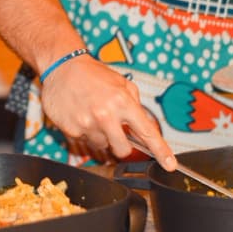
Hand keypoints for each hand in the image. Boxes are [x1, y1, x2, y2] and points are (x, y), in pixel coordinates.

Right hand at [39, 55, 177, 170]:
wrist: (62, 66)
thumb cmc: (93, 74)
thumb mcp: (121, 83)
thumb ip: (134, 105)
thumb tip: (143, 128)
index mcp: (122, 102)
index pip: (147, 133)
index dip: (161, 151)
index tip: (170, 165)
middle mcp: (105, 115)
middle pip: (123, 150)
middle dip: (122, 144)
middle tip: (114, 130)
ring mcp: (87, 124)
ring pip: (102, 146)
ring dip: (101, 135)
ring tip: (92, 114)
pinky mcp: (71, 130)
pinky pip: (84, 141)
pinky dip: (84, 131)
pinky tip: (80, 114)